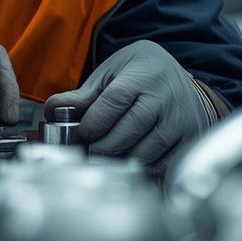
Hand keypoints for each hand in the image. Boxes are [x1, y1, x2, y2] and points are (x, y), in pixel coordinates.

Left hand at [42, 40, 209, 168]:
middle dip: (101, 147)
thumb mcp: (113, 72)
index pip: (113, 103)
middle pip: (126, 133)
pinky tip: (132, 158)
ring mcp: (181, 120)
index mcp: (142, 75)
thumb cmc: (142, 75)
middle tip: (90, 150)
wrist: (183, 80)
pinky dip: (142, 168)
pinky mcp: (189, 139)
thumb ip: (84, 94)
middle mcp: (165, 97)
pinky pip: (161, 165)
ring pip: (143, 153)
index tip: (82, 134)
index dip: (93, 124)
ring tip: (109, 155)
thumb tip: (52, 111)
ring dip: (120, 160)